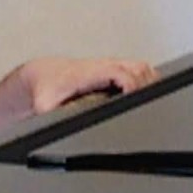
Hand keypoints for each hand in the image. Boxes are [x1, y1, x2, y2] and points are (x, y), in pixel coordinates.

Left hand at [13, 56, 158, 114]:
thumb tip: (65, 126)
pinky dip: (146, 79)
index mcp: (89, 74)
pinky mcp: (111, 68)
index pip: (120, 73)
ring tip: (151, 101)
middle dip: (147, 86)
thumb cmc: (46, 89)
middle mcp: (101, 66)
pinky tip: (144, 94)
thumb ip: (55, 116)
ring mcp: (108, 66)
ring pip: (140, 67)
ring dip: (150, 82)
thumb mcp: (46, 106)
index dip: (133, 86)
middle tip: (148, 105)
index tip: (137, 101)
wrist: (41, 75)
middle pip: (138, 68)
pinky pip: (137, 69)